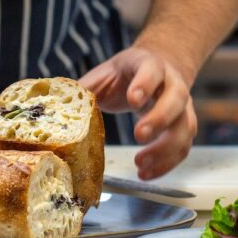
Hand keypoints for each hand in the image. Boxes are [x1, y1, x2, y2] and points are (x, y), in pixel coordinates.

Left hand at [79, 47, 197, 179]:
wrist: (156, 69)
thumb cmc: (125, 74)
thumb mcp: (104, 74)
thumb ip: (84, 90)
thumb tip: (52, 108)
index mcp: (150, 65)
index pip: (152, 70)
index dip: (145, 84)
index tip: (132, 100)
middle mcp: (172, 83)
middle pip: (176, 99)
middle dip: (159, 119)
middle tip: (139, 136)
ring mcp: (183, 105)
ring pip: (185, 126)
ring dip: (165, 149)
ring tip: (140, 164)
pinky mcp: (184, 125)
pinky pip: (183, 147)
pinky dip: (167, 163)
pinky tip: (147, 173)